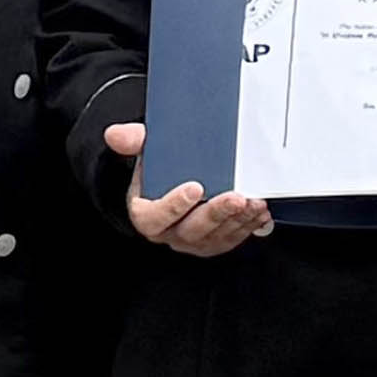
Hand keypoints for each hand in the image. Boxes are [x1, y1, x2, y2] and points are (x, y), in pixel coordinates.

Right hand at [103, 117, 270, 257]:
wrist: (173, 184)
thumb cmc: (158, 171)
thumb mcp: (144, 152)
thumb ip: (133, 142)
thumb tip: (116, 134)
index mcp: (147, 215)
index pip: (155, 218)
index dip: (173, 206)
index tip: (194, 188)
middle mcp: (171, 233)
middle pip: (192, 231)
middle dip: (216, 214)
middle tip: (236, 197)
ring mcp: (195, 241)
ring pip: (217, 237)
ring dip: (238, 221)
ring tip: (253, 202)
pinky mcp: (216, 242)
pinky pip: (233, 238)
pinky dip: (249, 226)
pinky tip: (260, 212)